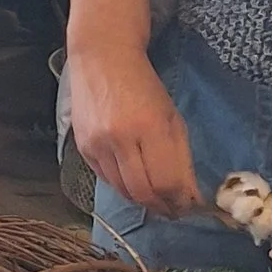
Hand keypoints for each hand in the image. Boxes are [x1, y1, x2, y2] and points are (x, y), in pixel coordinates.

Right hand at [65, 37, 204, 216]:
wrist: (101, 59)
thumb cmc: (144, 86)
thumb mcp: (172, 117)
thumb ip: (180, 157)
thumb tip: (188, 196)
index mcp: (150, 127)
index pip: (166, 181)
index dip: (180, 201)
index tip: (190, 207)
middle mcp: (120, 139)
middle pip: (143, 193)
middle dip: (162, 208)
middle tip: (173, 211)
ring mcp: (97, 145)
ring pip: (123, 191)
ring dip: (142, 201)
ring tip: (156, 200)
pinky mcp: (82, 148)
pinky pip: (106, 180)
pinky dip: (122, 187)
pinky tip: (133, 182)